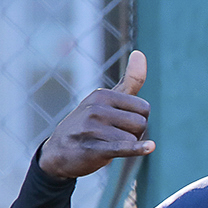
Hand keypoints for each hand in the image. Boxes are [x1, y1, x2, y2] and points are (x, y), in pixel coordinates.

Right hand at [38, 50, 154, 178]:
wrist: (58, 154)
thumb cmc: (89, 124)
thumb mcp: (106, 101)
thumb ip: (129, 81)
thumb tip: (140, 53)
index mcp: (102, 95)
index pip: (144, 108)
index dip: (138, 120)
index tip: (120, 124)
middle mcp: (96, 108)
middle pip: (141, 123)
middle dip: (134, 134)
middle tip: (113, 137)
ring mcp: (92, 128)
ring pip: (134, 138)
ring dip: (127, 147)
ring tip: (106, 145)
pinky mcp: (93, 149)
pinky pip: (122, 147)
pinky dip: (136, 149)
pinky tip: (149, 147)